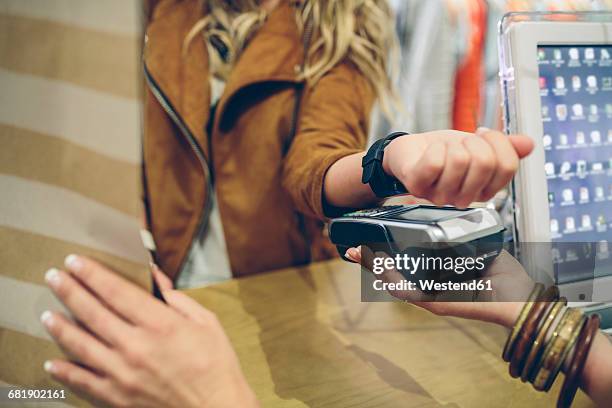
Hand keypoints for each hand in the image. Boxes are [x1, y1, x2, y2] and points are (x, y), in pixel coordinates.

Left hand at [41, 255, 257, 407]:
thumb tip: (154, 275)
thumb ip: (176, 297)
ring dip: (60, 327)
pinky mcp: (117, 398)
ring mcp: (123, 374)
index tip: (75, 262)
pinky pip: (83, 382)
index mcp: (161, 324)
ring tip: (47, 313)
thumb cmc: (216, 365)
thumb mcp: (206, 321)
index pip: (116, 291)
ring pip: (81, 345)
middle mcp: (136, 346)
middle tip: (54, 277)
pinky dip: (65, 372)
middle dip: (70, 291)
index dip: (92, 274)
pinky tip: (52, 362)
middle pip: (92, 313)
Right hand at [346, 247, 530, 327]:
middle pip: (392, 277)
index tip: (366, 244)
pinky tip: (379, 266)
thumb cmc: (505, 279)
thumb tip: (444, 212)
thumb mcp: (478, 248)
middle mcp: (431, 290)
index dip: (381, 258)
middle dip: (369, 263)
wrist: (523, 299)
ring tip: (358, 254)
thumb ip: (460, 233)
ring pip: (394, 284)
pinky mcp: (438, 303)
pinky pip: (408, 291)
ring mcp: (432, 298)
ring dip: (373, 269)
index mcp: (438, 279)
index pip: (404, 269)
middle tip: (352, 249)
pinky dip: (391, 278)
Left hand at [382, 128, 533, 207]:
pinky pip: (435, 161)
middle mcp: (463, 198)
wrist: (409, 152)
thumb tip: (528, 144)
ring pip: (459, 160)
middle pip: (485, 163)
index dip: (499, 142)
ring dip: (452, 144)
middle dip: (474, 142)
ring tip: (445, 148)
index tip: (484, 135)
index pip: (507, 167)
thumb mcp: (477, 145)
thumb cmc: (443, 151)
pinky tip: (431, 151)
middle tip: (462, 142)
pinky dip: (434, 147)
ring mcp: (439, 194)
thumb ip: (504, 146)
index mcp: (483, 190)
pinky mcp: (418, 185)